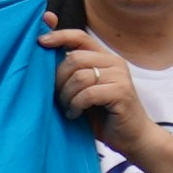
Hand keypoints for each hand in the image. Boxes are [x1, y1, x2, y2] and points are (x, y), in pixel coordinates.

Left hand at [38, 23, 158, 158]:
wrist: (131, 137)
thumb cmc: (102, 115)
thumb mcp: (82, 90)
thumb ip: (70, 74)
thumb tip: (44, 56)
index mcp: (104, 58)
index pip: (80, 37)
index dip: (59, 36)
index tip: (40, 41)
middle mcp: (114, 62)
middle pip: (74, 58)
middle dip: (59, 80)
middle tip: (59, 99)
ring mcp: (120, 76)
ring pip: (79, 76)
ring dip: (67, 96)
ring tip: (69, 109)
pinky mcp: (122, 92)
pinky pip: (88, 93)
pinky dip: (76, 105)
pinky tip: (75, 114)